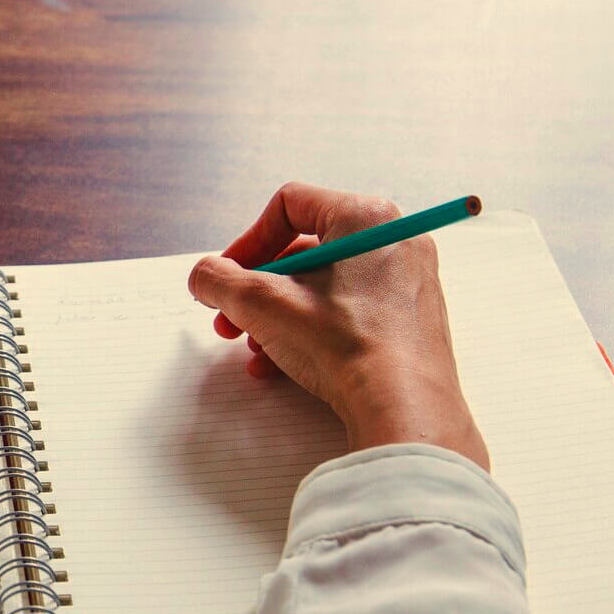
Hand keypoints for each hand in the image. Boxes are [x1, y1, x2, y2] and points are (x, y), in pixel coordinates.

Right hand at [186, 182, 489, 469]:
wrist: (403, 406)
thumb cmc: (345, 344)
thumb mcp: (261, 304)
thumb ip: (219, 280)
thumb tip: (204, 276)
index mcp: (365, 217)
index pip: (289, 206)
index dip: (246, 242)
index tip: (227, 276)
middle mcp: (393, 239)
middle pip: (304, 250)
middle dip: (257, 289)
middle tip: (231, 318)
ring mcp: (406, 279)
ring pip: (323, 286)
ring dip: (277, 315)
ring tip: (255, 347)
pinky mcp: (409, 317)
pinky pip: (348, 311)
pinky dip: (310, 330)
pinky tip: (281, 364)